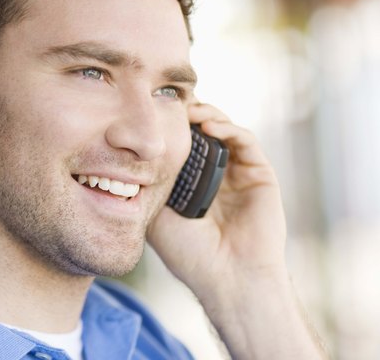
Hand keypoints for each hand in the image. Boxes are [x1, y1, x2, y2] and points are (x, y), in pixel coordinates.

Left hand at [147, 103, 287, 293]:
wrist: (226, 278)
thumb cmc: (189, 254)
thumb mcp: (155, 216)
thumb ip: (145, 188)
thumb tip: (119, 161)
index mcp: (192, 182)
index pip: (181, 142)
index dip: (168, 125)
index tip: (148, 111)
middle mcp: (216, 174)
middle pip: (202, 130)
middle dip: (187, 113)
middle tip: (168, 102)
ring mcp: (239, 173)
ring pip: (225, 129)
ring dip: (207, 114)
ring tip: (188, 109)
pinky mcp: (260, 175)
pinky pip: (246, 141)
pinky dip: (229, 128)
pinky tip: (210, 125)